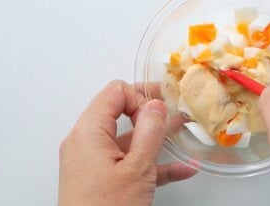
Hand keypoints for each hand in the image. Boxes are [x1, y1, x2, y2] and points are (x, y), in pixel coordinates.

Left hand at [58, 80, 196, 205]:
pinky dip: (151, 162)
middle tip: (176, 114)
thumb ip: (149, 132)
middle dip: (152, 114)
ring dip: (156, 139)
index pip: (115, 93)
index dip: (141, 96)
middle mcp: (86, 142)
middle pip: (121, 112)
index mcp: (89, 132)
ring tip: (183, 135)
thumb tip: (155, 104)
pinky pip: (128, 161)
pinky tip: (181, 169)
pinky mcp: (101, 178)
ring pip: (128, 139)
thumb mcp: (137, 168)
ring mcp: (93, 161)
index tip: (162, 110)